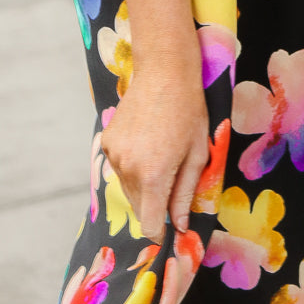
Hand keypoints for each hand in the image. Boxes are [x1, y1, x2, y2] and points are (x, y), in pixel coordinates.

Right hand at [100, 65, 209, 239]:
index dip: (161, 230)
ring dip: (143, 185)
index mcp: (153, 176)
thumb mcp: (197, 155)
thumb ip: (185, 194)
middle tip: (174, 179)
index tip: (171, 227)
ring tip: (161, 155)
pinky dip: (132, 165)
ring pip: (127, 188)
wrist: (164, 72)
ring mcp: (113, 154)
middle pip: (138, 208)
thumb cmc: (189, 112)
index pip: (149, 224)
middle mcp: (128, 169)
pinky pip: (119, 167)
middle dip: (155, 205)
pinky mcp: (106, 141)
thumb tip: (180, 226)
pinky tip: (147, 143)